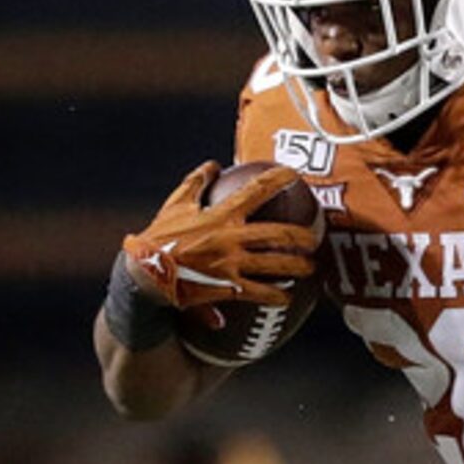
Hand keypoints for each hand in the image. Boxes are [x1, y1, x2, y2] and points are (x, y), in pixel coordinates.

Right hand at [121, 161, 317, 311]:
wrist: (147, 273)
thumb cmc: (159, 237)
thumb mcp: (176, 204)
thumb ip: (196, 182)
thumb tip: (212, 164)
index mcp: (221, 214)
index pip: (256, 191)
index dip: (278, 180)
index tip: (294, 175)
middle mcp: (231, 238)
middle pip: (277, 234)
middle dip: (302, 235)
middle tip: (316, 236)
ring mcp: (232, 264)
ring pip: (275, 265)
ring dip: (298, 267)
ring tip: (311, 269)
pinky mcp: (228, 287)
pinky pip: (259, 293)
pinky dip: (276, 296)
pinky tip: (287, 298)